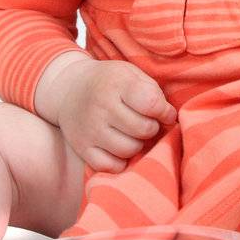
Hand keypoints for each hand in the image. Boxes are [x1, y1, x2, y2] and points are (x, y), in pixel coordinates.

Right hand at [54, 58, 177, 173]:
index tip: (165, 113)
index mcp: (116, 83)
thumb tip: (169, 118)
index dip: (165, 112)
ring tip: (132, 133)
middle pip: (143, 129)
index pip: (151, 104)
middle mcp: (101, 107)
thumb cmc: (110, 82)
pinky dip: (120, 160)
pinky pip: (111, 166)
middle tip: (146, 122)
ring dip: (137, 144)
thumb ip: (152, 92)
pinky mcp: (82, 148)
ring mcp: (90, 129)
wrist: (70, 88)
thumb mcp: (131, 74)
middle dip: (151, 127)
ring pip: (130, 149)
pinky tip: (119, 146)